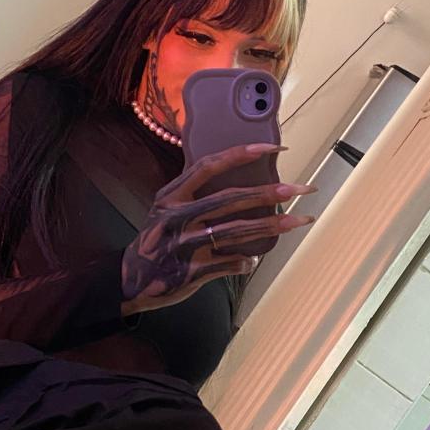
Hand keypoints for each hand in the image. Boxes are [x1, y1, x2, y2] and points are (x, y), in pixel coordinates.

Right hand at [120, 143, 316, 314]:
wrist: (130, 281)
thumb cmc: (155, 241)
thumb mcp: (165, 209)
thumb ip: (193, 194)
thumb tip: (237, 180)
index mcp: (171, 196)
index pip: (209, 166)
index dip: (241, 154)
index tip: (271, 148)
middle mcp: (176, 216)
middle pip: (230, 199)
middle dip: (269, 192)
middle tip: (300, 188)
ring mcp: (183, 244)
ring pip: (236, 231)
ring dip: (271, 225)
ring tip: (299, 220)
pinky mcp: (190, 271)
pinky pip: (228, 263)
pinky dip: (244, 261)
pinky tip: (254, 259)